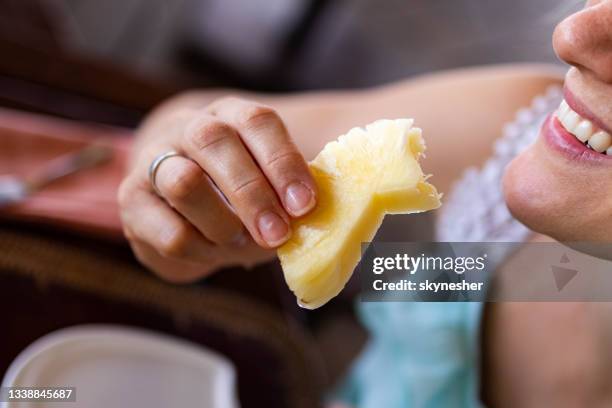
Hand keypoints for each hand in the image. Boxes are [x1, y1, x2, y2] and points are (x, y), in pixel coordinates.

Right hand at [118, 96, 316, 281]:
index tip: (305, 205)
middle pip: (214, 142)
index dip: (283, 162)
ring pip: (184, 182)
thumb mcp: (268, 185)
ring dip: (223, 224)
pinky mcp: (130, 200)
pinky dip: (201, 252)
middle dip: (252, 194)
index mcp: (230, 116)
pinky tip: (214, 253)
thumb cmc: (237, 193)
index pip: (256, 122)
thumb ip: (290, 196)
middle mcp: (188, 128)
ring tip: (242, 244)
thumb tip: (323, 224)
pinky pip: (169, 231)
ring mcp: (153, 161)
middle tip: (279, 235)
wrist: (177, 201)